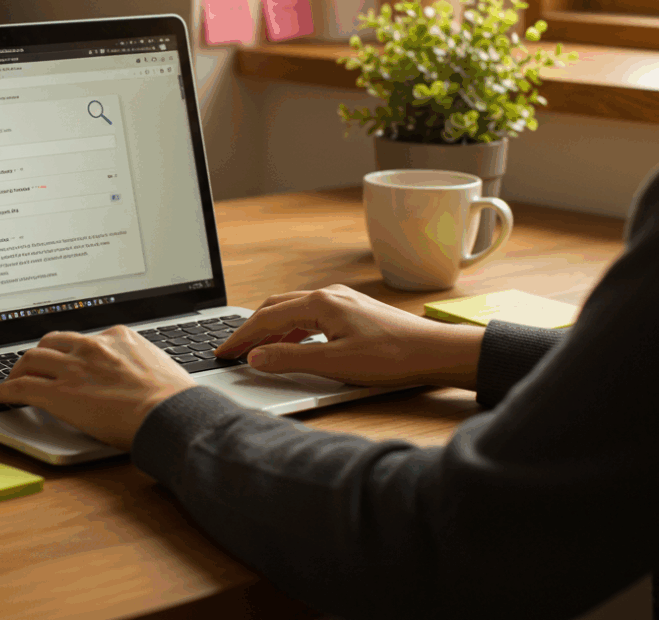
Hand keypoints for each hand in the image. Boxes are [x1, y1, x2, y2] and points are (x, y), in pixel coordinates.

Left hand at [0, 326, 197, 450]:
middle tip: (34, 366)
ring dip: (19, 368)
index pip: (83, 338)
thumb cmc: (173, 398)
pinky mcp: (60, 393)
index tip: (66, 358)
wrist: (170, 413)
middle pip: (52, 341)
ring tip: (13, 379)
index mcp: (118, 337)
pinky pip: (22, 386)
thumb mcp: (158, 366)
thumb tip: (139, 376)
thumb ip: (139, 364)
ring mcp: (74, 368)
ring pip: (32, 358)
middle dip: (40, 353)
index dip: (69, 350)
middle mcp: (92, 347)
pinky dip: (6, 389)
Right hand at [215, 284, 483, 389]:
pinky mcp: (352, 312)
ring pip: (293, 311)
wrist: (435, 352)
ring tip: (256, 352)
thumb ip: (290, 360)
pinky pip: (310, 317)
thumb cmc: (392, 357)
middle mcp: (329, 295)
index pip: (267, 318)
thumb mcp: (335, 364)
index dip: (241, 337)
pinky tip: (292, 348)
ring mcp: (342, 301)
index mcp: (320, 303)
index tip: (223, 352)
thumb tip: (255, 358)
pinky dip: (292, 331)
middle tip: (233, 351)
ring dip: (271, 330)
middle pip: (276, 308)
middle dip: (251, 329)